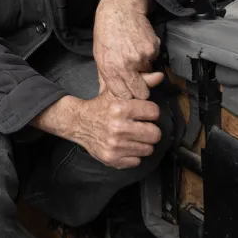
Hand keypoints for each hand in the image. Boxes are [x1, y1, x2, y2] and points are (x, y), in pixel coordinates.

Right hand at [34, 72, 164, 168]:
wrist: (78, 123)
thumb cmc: (100, 106)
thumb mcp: (117, 92)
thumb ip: (139, 83)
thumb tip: (159, 76)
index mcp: (120, 108)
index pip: (154, 112)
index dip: (150, 112)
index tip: (143, 113)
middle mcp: (118, 127)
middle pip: (155, 134)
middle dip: (150, 130)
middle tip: (140, 127)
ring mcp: (115, 145)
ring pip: (148, 149)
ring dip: (142, 143)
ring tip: (131, 136)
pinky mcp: (112, 159)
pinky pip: (136, 161)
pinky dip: (132, 155)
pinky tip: (124, 146)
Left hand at [93, 0, 160, 99]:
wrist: (119, 10)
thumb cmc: (106, 33)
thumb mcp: (99, 55)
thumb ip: (104, 77)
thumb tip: (106, 95)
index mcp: (109, 69)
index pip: (124, 95)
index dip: (128, 95)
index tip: (130, 91)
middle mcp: (125, 65)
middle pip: (141, 92)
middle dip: (142, 89)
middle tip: (139, 79)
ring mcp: (140, 57)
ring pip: (149, 74)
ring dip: (144, 67)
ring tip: (134, 52)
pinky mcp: (152, 49)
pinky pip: (154, 59)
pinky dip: (149, 54)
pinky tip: (139, 44)